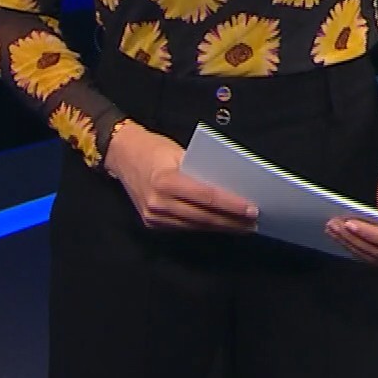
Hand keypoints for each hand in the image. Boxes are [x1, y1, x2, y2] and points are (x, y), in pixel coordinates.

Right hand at [105, 123, 258, 232]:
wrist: (122, 156)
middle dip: (231, 221)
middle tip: (254, 223)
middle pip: (203, 216)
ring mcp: (153, 216)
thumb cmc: (155, 149)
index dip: (231, 204)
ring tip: (243, 227)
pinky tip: (222, 226)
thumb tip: (232, 187)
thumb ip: (202, 171)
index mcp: (165, 180)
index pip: (206, 196)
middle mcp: (157, 202)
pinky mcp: (152, 224)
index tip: (252, 209)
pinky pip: (184, 227)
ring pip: (195, 226)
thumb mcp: (179, 152)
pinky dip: (205, 227)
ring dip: (221, 228)